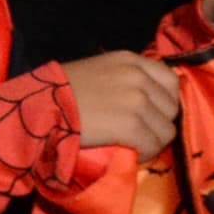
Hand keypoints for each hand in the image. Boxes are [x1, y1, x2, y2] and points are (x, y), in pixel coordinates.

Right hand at [62, 50, 182, 157]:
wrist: (42, 106)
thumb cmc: (62, 90)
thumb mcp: (99, 70)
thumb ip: (126, 78)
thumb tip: (148, 100)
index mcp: (130, 60)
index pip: (170, 80)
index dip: (165, 101)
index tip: (151, 113)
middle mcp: (138, 77)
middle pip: (171, 108)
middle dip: (158, 122)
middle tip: (139, 131)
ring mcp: (137, 101)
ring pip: (166, 130)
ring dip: (152, 140)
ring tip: (132, 143)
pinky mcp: (132, 125)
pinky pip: (153, 146)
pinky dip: (144, 153)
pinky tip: (128, 151)